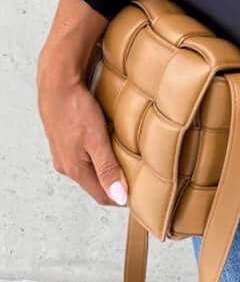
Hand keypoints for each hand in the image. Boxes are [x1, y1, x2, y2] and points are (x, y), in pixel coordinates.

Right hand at [36, 40, 127, 206]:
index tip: (140, 193)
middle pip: (96, 182)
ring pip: (90, 167)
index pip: (102, 195)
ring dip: (107, 166)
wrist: (56, 84)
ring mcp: (63, 152)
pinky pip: (84, 154)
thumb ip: (108, 169)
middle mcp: (66, 165)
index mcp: (74, 169)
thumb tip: (119, 197)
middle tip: (139, 175)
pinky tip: (109, 142)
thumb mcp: (96, 140)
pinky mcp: (64, 140)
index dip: (121, 197)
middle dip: (116, 182)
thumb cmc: (75, 109)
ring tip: (127, 158)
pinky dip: (98, 153)